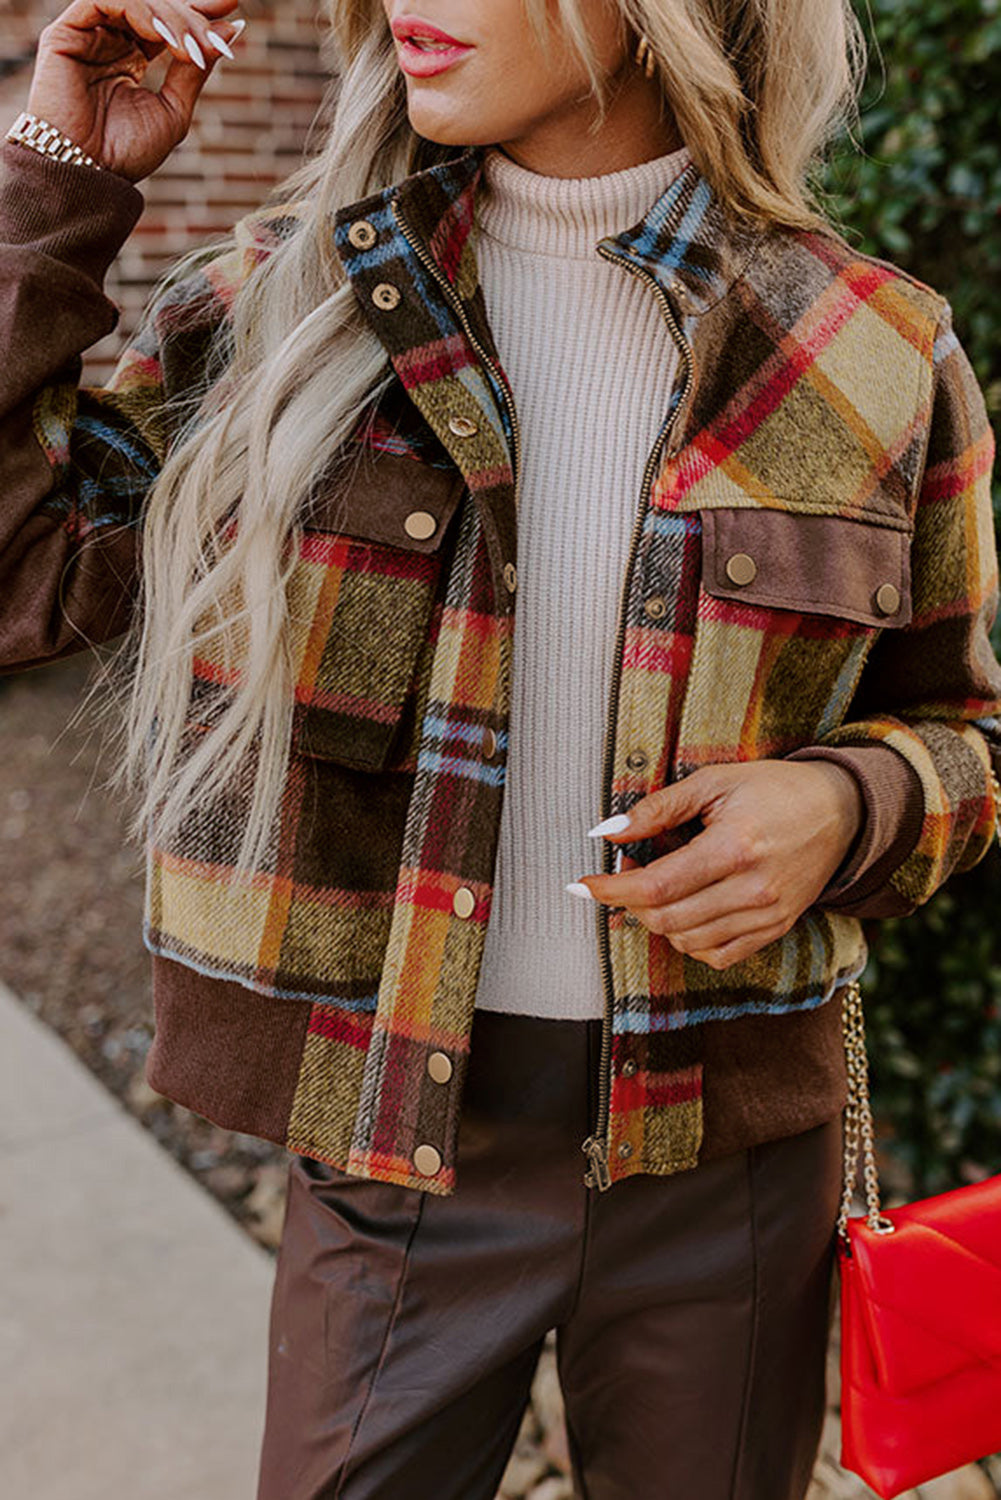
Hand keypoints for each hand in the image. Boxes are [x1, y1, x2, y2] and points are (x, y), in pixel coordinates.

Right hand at [24, 0, 244, 182]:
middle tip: (214, 37)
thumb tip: (230, 29)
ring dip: (170, 16)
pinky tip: (162, 35)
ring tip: (191, 48)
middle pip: (155, 5)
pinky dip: (139, 9)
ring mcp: (87, 34)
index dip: (198, 9)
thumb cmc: (127, 153)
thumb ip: (195, 69)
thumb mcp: (174, 110)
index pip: (167, 18)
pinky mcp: (65, 33)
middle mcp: (109, 40)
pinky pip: (103, 1)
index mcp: (131, 56)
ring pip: (134, 0)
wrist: (88, 175)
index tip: (231, 6)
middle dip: (190, 15)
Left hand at [569, 760, 862, 970]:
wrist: (840, 811)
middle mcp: (753, 889)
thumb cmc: (773, 789)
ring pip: (688, 941)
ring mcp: (768, 915)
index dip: (612, 889)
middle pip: (667, 920)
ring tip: (657, 887)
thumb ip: (657, 808)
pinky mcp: (776, 929)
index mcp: (734, 847)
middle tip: (623, 875)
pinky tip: (686, 910)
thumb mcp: (714, 781)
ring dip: (657, 921)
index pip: (657, 885)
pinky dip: (689, 940)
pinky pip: (718, 954)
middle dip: (630, 903)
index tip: (582, 885)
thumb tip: (607, 831)